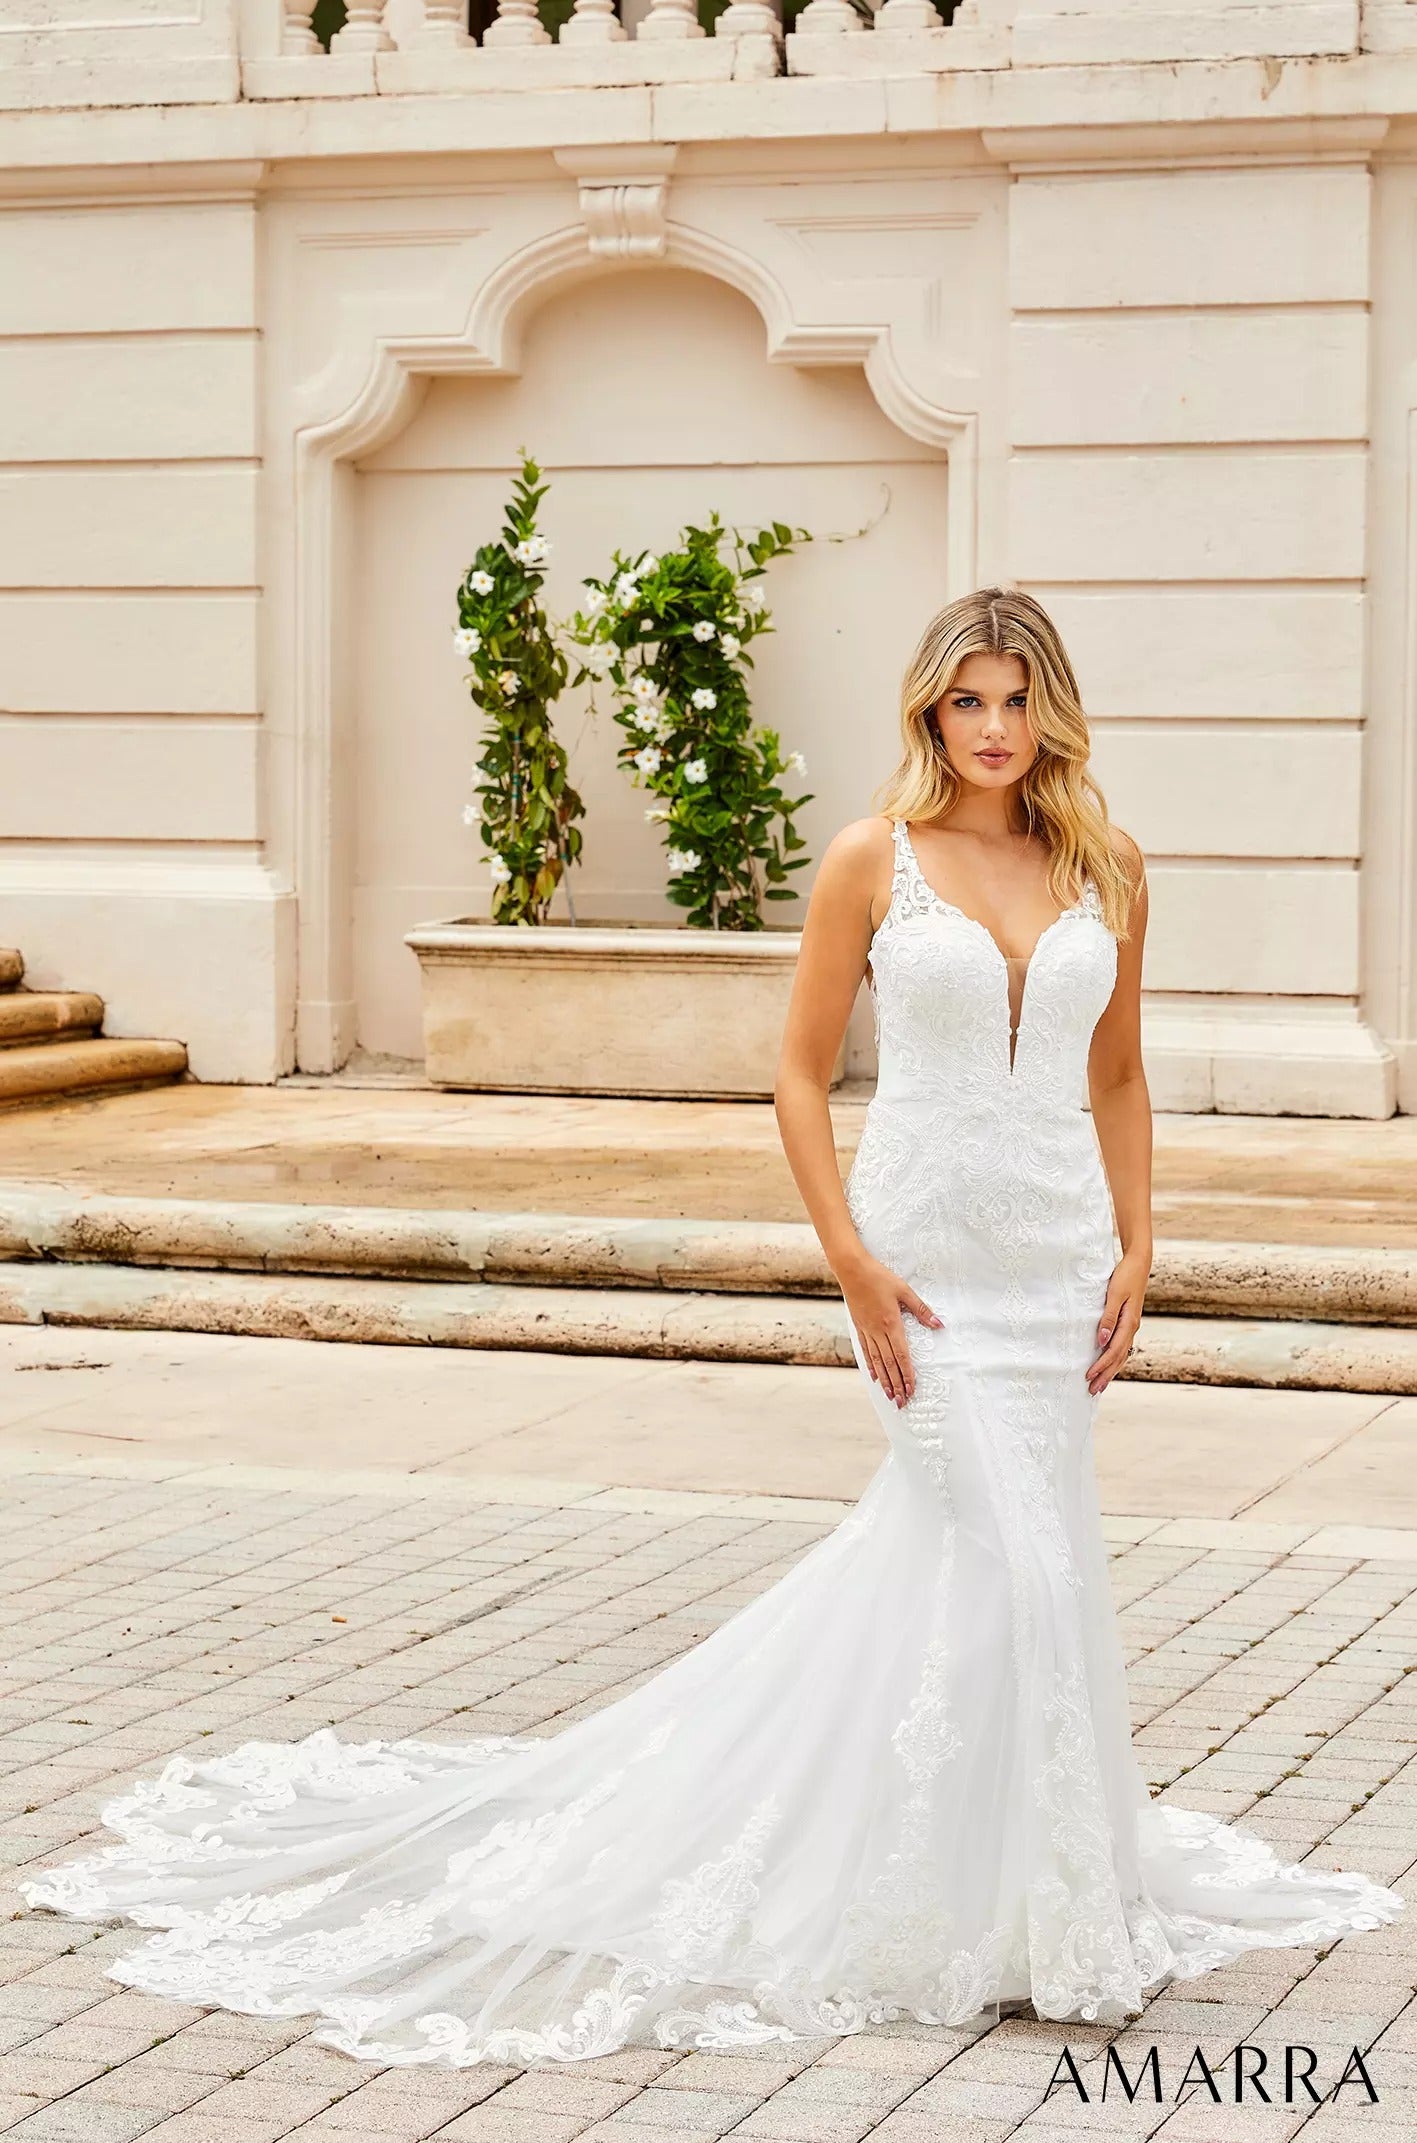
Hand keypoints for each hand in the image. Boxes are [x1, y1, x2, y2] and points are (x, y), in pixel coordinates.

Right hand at [838, 1252, 942, 1407]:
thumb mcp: (904, 1290)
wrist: (852, 1269)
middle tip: (901, 1402)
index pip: (901, 1356)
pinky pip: (866, 1351)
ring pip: (877, 1361)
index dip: (907, 1375)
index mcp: (891, 1323)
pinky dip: (871, 1366)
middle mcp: (878, 1331)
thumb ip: (921, 1310)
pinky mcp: (859, 1327)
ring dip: (884, 1381)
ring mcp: (867, 1331)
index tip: (911, 1390)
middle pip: (889, 1364)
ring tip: (890, 1396)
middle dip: (896, 1385)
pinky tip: (875, 1377)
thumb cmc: (879, 1277)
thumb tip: (939, 1324)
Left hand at [1088, 1247, 1148, 1396]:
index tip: (1089, 1377)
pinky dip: (1115, 1359)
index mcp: (1129, 1322)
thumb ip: (1107, 1318)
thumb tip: (1101, 1341)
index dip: (1101, 1365)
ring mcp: (1131, 1326)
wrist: (1138, 1265)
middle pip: (1118, 1358)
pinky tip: (1109, 1365)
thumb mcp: (1114, 1295)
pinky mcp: (1128, 1322)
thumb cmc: (1124, 1277)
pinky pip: (1122, 1346)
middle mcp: (1132, 1328)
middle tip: (1092, 1391)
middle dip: (1106, 1375)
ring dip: (1111, 1370)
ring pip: (1122, 1354)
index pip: (1113, 1351)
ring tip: (1100, 1385)